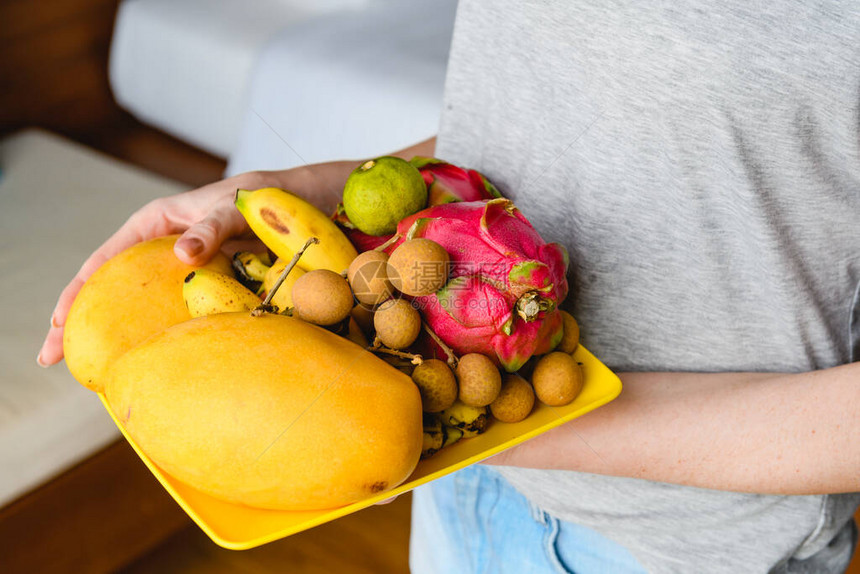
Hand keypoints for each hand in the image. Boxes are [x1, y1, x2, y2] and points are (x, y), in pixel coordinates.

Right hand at [37, 166, 343, 367]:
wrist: (303, 206)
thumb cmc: (264, 197)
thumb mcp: (235, 206)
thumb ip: (211, 227)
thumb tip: (183, 254)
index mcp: (154, 224)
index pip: (104, 261)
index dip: (77, 293)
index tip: (57, 325)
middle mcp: (162, 250)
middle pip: (113, 288)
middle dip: (81, 321)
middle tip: (52, 359)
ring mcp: (183, 273)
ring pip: (143, 306)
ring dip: (119, 334)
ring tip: (90, 369)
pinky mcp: (207, 290)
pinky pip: (178, 315)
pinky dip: (161, 336)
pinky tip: (150, 360)